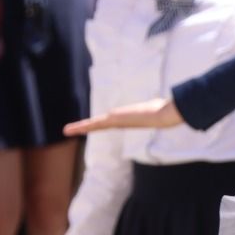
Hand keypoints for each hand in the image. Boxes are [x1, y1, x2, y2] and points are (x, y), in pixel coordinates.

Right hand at [63, 97, 183, 136]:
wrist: (165, 116)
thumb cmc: (164, 111)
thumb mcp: (156, 106)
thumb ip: (156, 106)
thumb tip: (166, 104)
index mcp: (127, 119)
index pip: (110, 121)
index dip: (100, 123)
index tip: (92, 125)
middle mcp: (120, 121)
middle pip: (100, 124)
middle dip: (86, 127)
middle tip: (72, 130)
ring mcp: (116, 122)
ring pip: (95, 125)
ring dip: (81, 127)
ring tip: (67, 130)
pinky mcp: (114, 121)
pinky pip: (95, 124)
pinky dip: (83, 126)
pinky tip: (71, 129)